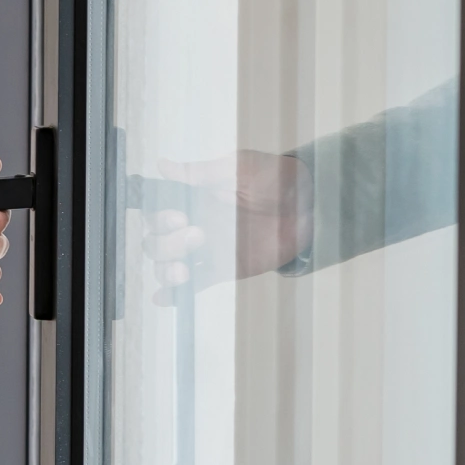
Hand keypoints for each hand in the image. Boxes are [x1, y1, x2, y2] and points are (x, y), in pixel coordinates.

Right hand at [142, 150, 310, 298]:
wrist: (308, 205)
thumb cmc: (274, 179)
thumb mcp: (237, 168)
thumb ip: (201, 172)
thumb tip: (163, 166)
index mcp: (192, 200)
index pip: (155, 213)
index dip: (158, 219)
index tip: (178, 217)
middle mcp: (192, 226)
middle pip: (156, 243)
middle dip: (167, 244)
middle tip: (198, 235)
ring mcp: (206, 251)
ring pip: (167, 266)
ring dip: (165, 271)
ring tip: (183, 270)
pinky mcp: (223, 269)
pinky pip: (195, 284)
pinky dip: (175, 294)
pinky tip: (163, 298)